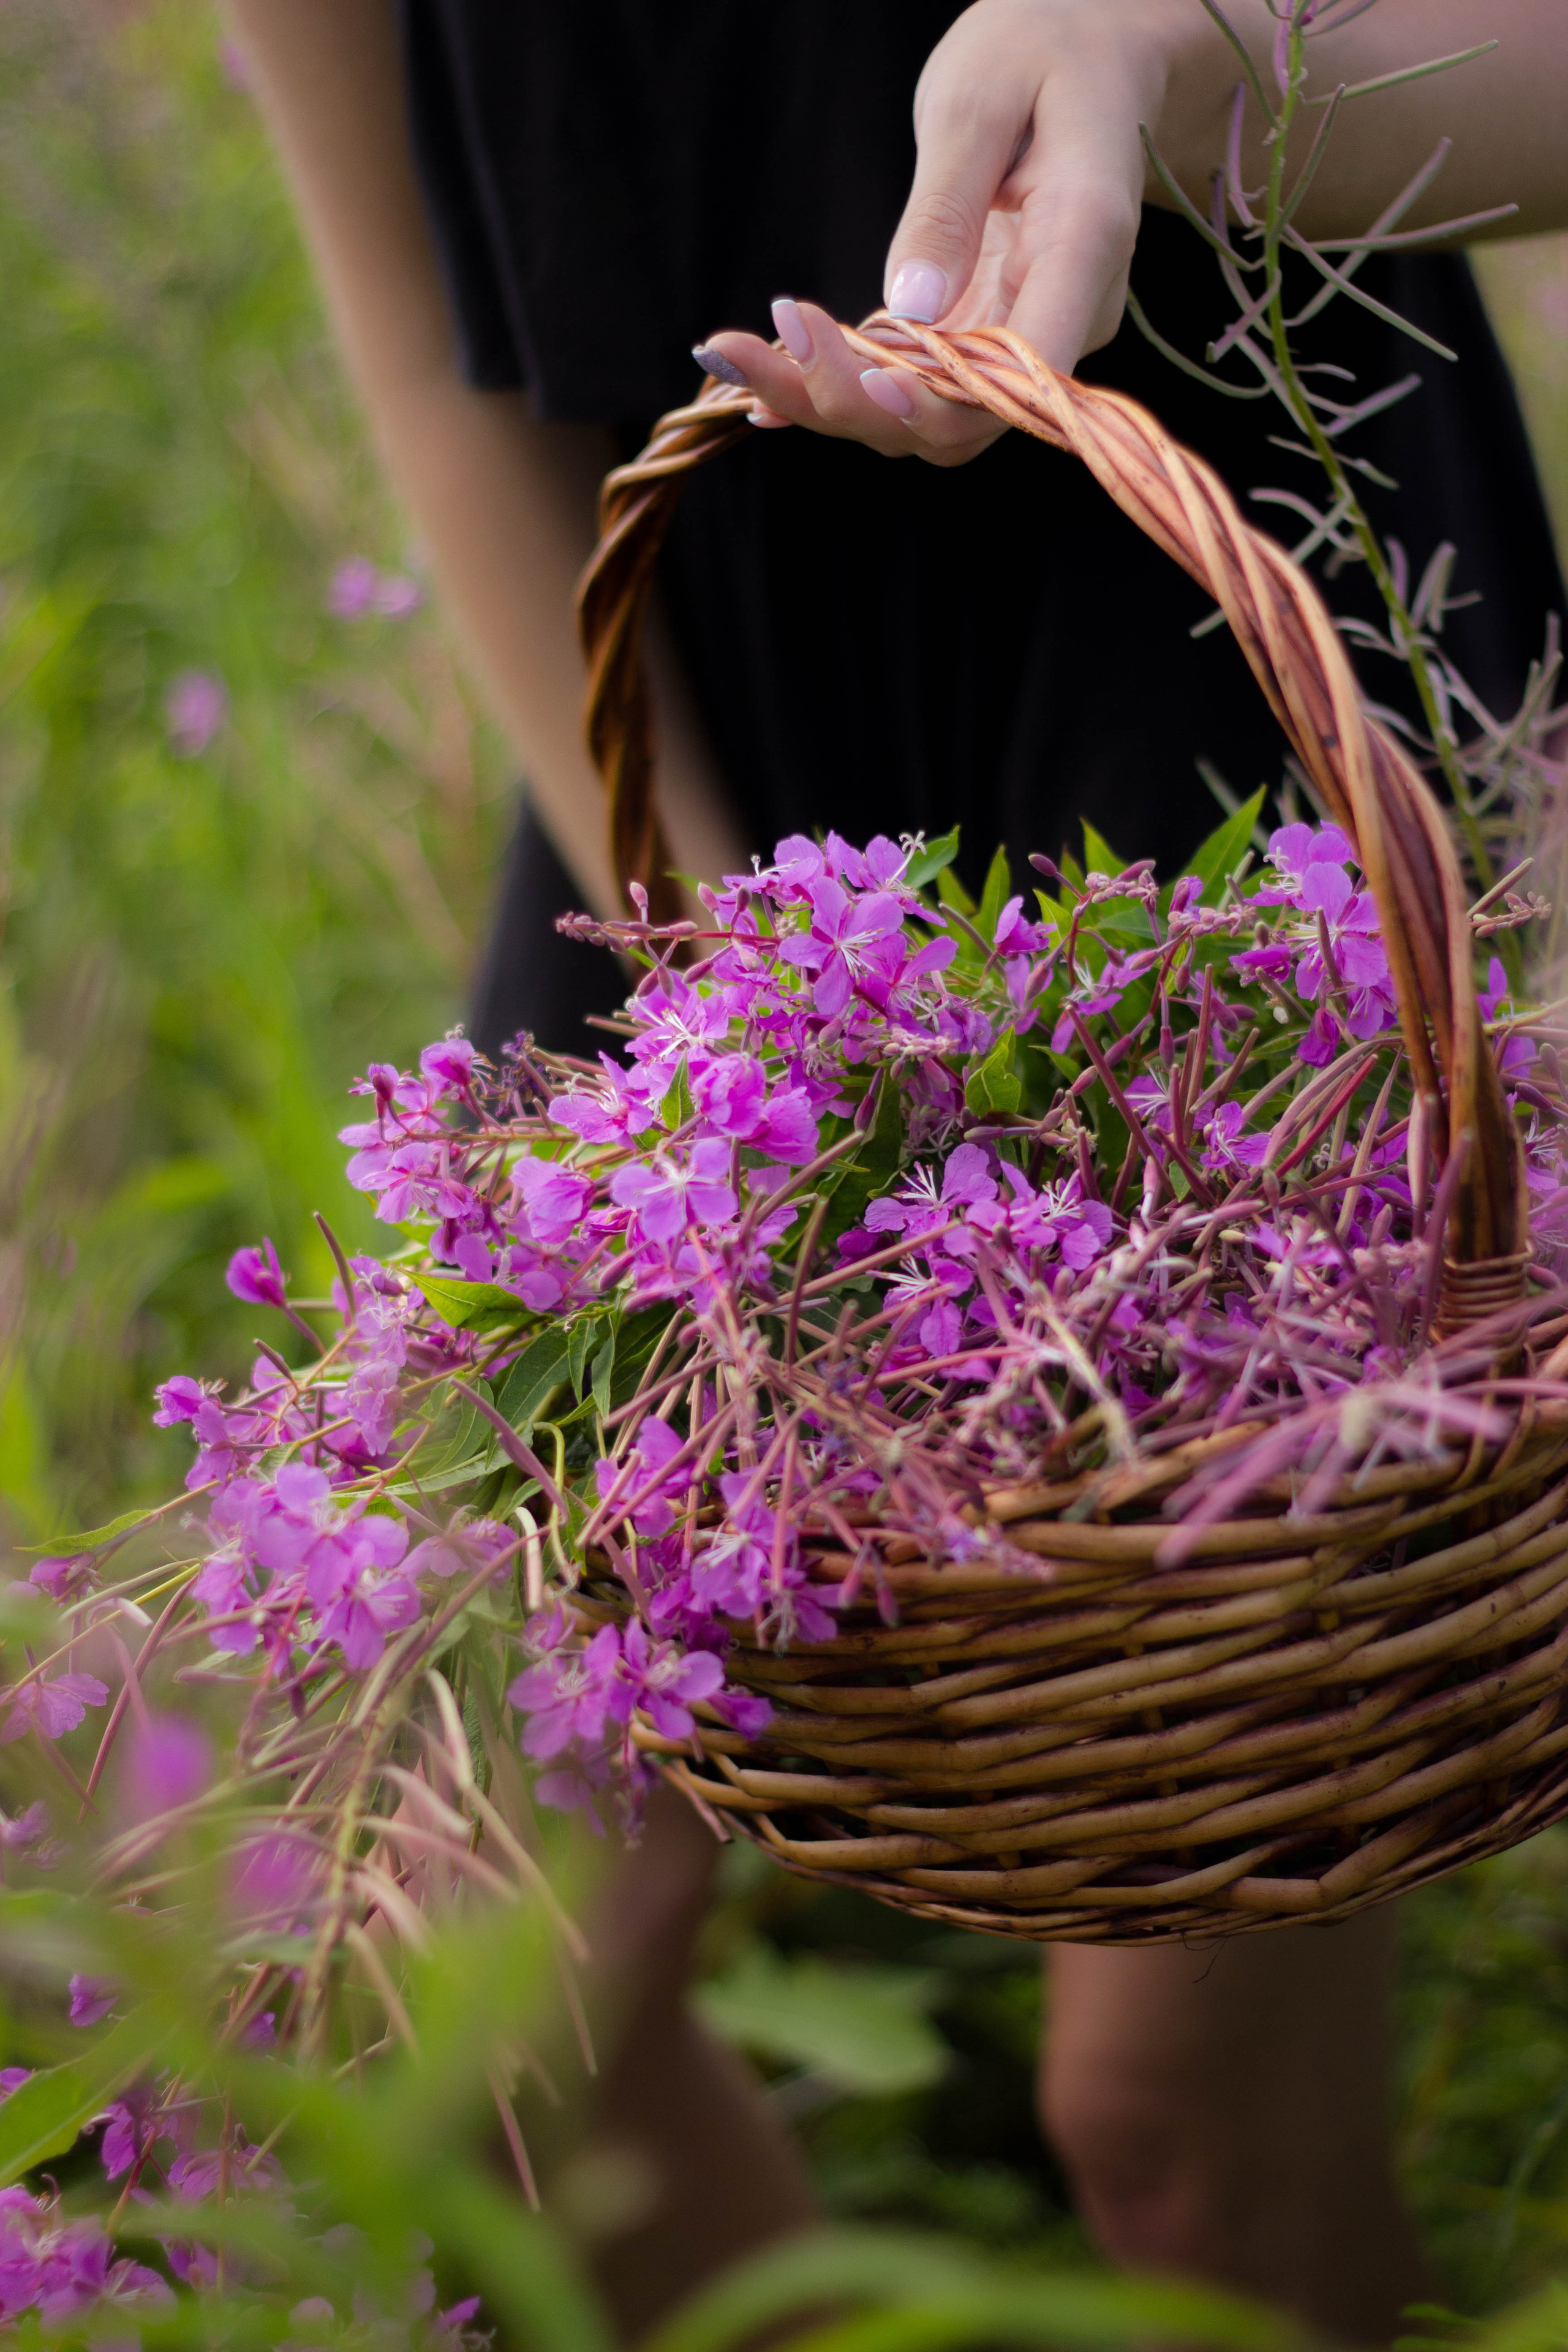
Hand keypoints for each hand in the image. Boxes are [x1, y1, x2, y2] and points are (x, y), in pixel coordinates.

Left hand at [696, 0, 1236, 466]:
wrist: (1091, 55)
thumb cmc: (1043, 51)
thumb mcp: (981, 98)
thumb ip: (946, 205)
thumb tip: (912, 309)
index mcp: (1082, 247)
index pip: (1025, 374)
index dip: (941, 401)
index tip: (858, 378)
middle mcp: (1062, 315)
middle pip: (960, 417)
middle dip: (849, 402)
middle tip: (745, 351)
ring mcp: (1023, 334)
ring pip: (926, 416)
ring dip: (826, 399)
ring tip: (732, 355)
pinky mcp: (981, 332)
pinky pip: (912, 382)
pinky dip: (838, 381)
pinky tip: (765, 369)